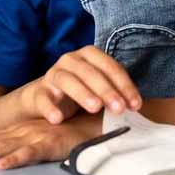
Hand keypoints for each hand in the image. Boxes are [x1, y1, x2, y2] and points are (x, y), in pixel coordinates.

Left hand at [0, 115, 99, 169]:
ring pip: (4, 146)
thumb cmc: (83, 127)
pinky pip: (32, 152)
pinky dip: (16, 159)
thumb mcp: (54, 134)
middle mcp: (28, 130)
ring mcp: (39, 135)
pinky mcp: (55, 142)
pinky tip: (2, 166)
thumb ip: (38, 140)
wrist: (109, 118)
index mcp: (27, 128)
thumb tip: (18, 152)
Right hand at [21, 46, 141, 122]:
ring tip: (95, 108)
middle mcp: (71, 60)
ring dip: (83, 93)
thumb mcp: (100, 87)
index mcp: (91, 55)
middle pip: (90, 73)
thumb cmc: (82, 89)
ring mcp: (53, 74)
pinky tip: (58, 119)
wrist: (47, 96)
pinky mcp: (38, 90)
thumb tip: (135, 106)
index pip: (111, 67)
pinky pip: (43, 98)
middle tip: (119, 108)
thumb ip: (116, 91)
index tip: (135, 105)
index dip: (124, 86)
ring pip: (67, 80)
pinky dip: (50, 108)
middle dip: (107, 90)